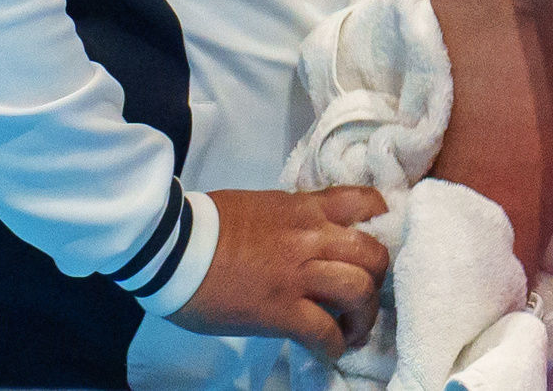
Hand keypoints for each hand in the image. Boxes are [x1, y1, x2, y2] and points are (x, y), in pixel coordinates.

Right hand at [170, 186, 389, 357]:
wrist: (171, 247)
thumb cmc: (205, 224)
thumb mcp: (261, 205)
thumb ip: (292, 218)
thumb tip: (306, 236)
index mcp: (304, 208)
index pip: (365, 203)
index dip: (380, 224)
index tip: (372, 243)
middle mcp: (311, 237)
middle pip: (373, 253)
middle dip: (377, 278)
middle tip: (363, 294)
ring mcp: (298, 274)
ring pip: (359, 290)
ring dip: (364, 316)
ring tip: (352, 329)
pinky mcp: (281, 310)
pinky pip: (324, 331)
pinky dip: (334, 345)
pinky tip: (328, 350)